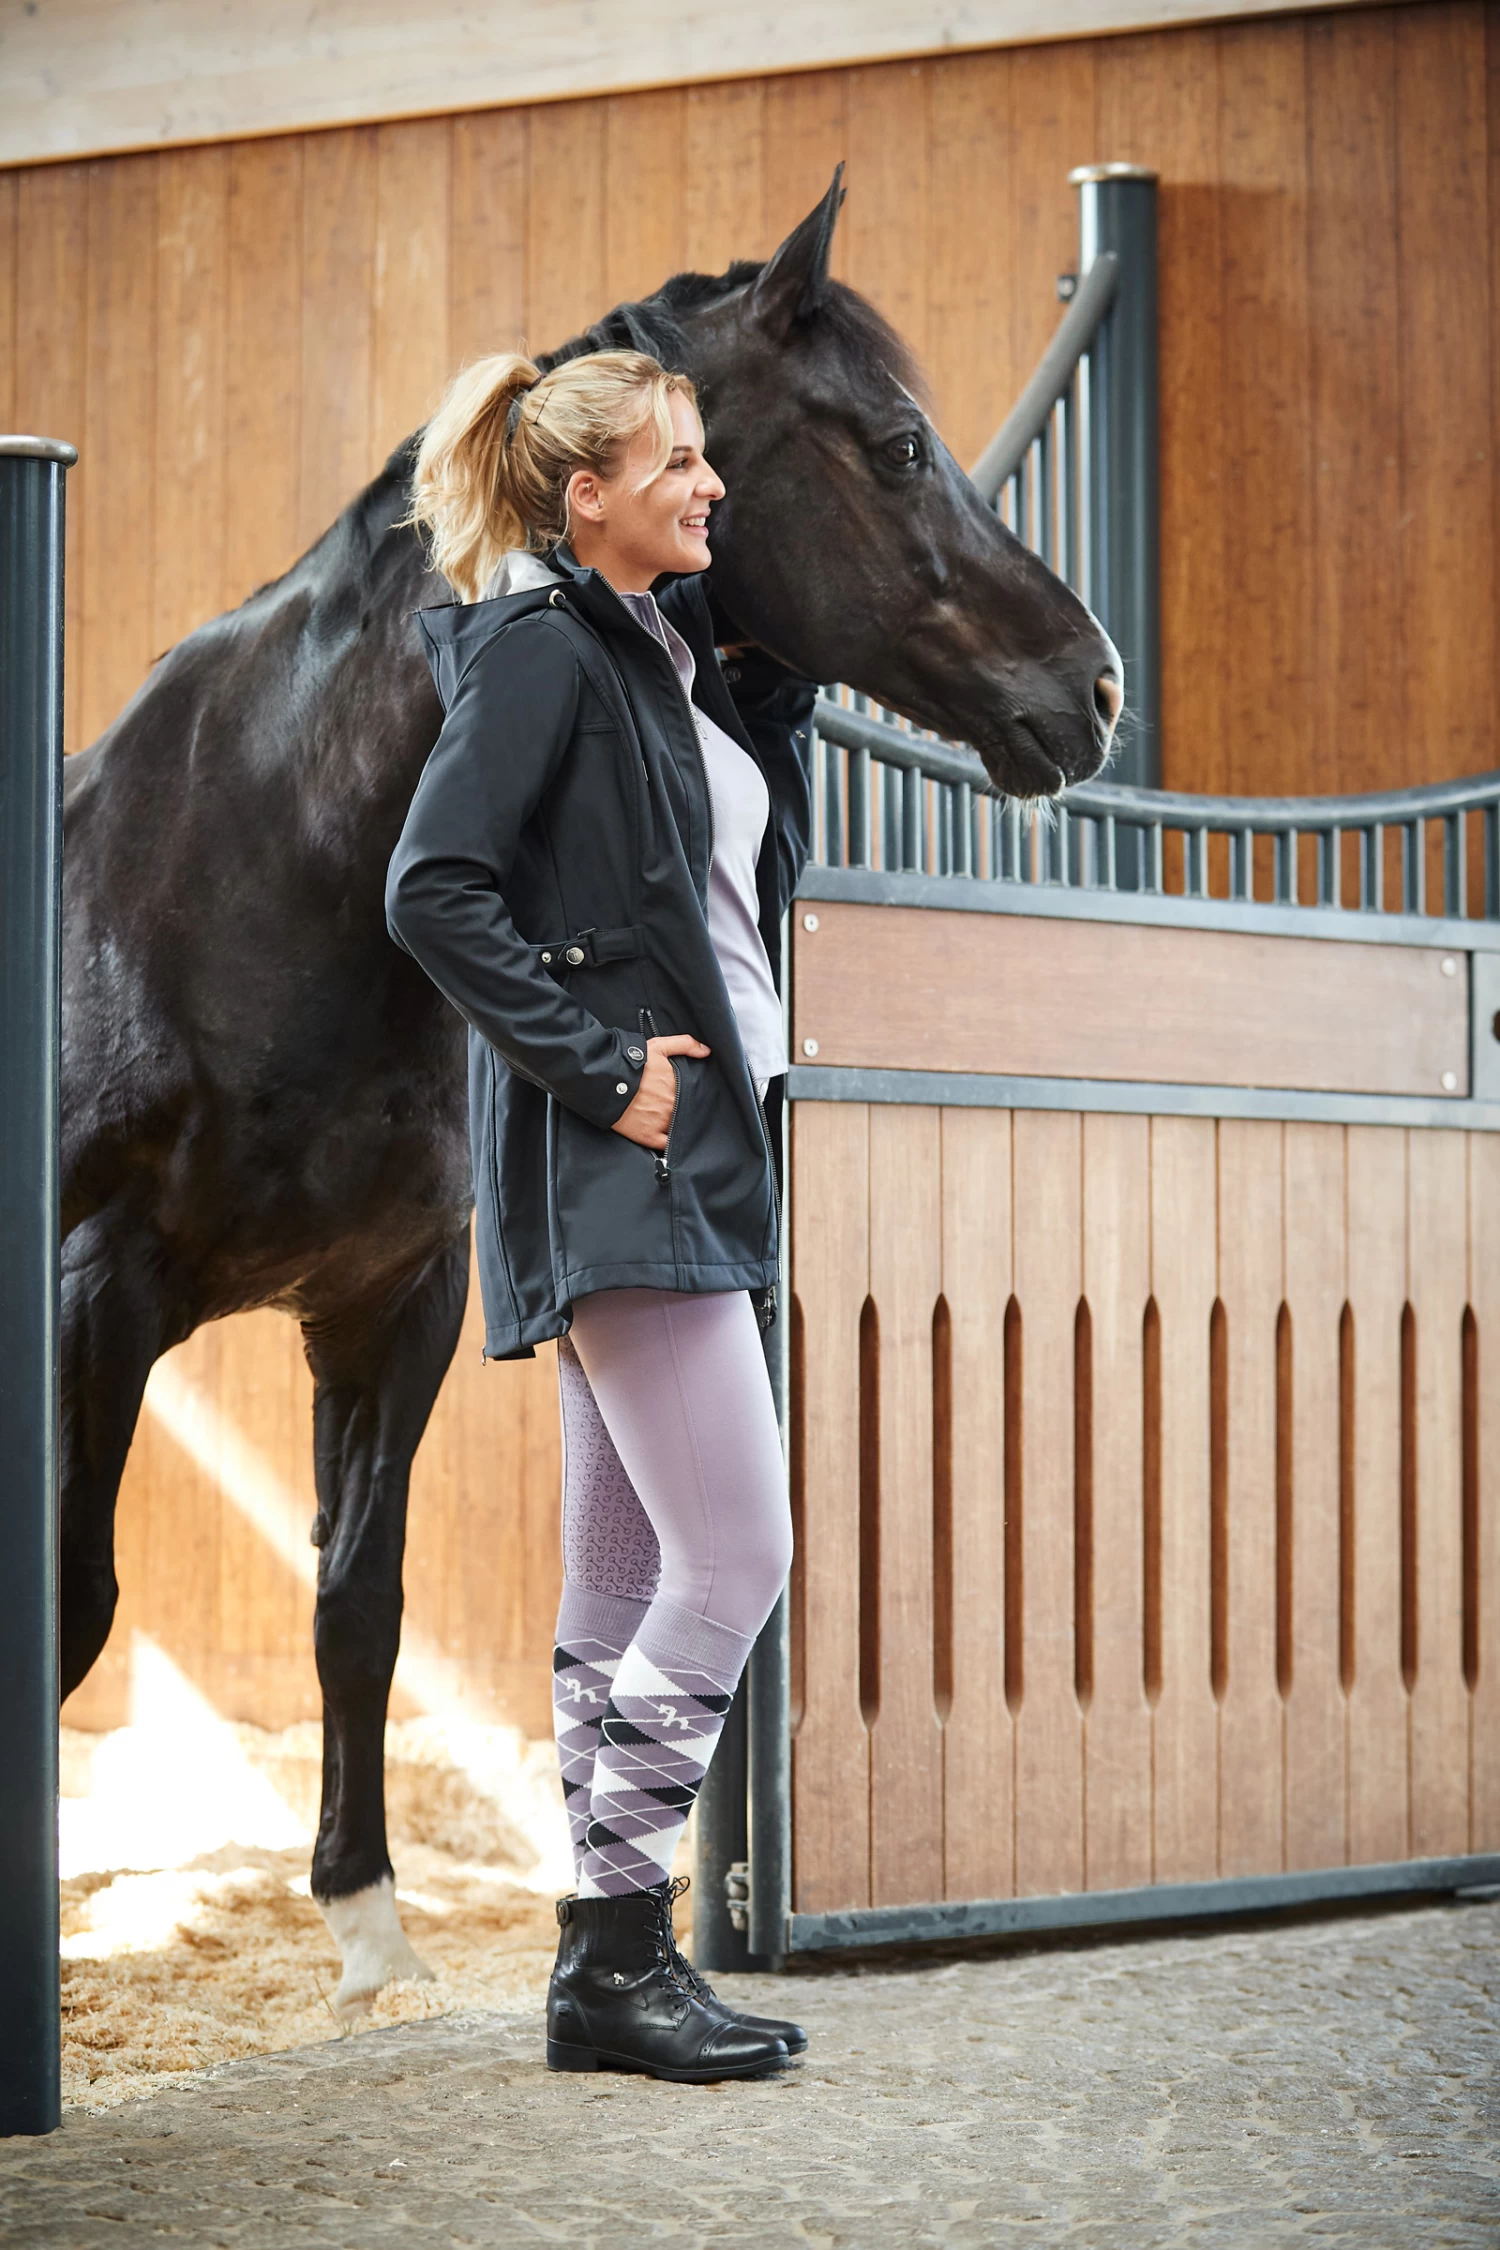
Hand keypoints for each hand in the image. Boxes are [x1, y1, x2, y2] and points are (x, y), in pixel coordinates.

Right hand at [611, 1035, 710, 1149]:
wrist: (603, 1080)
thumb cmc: (629, 1063)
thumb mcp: (657, 1046)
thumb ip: (684, 1044)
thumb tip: (706, 1051)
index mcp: (676, 1085)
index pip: (694, 1095)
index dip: (693, 1096)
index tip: (689, 1095)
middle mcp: (671, 1105)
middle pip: (686, 1111)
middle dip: (684, 1109)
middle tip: (675, 1107)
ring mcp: (661, 1122)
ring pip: (677, 1127)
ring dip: (676, 1125)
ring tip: (668, 1121)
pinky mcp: (647, 1136)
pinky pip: (665, 1145)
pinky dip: (669, 1143)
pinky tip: (667, 1138)